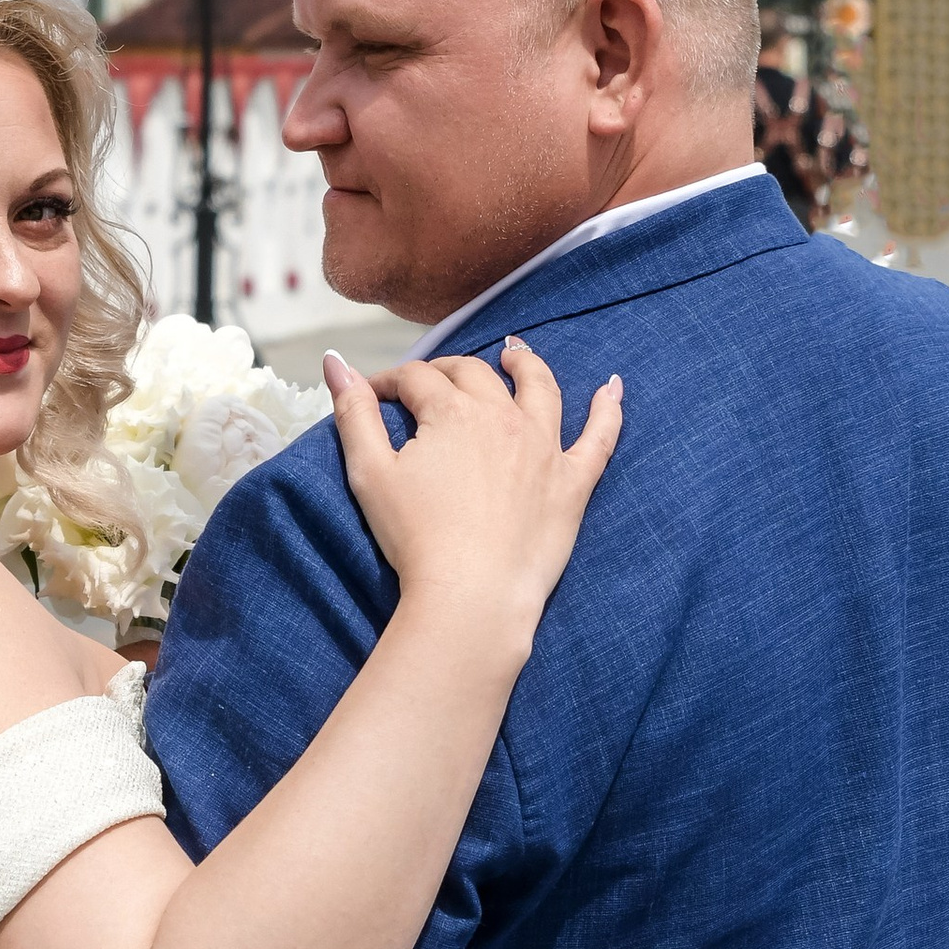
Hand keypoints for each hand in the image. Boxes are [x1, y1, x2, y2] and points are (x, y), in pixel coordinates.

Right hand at [324, 339, 622, 653]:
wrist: (472, 596)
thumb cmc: (414, 538)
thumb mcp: (369, 473)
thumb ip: (353, 413)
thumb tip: (335, 363)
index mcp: (452, 410)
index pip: (416, 378)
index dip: (388, 382)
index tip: (371, 397)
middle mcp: (504, 416)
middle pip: (474, 374)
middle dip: (446, 371)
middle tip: (429, 384)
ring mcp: (545, 447)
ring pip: (539, 388)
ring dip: (525, 364)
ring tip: (514, 352)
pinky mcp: (573, 482)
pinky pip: (600, 438)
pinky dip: (608, 409)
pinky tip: (613, 388)